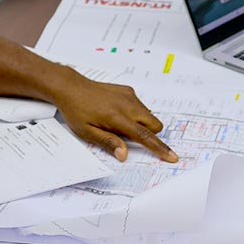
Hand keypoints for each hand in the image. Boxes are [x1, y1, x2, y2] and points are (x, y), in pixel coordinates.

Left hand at [55, 78, 177, 162]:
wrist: (71, 88)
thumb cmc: (77, 111)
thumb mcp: (87, 132)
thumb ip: (108, 143)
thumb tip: (124, 155)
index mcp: (117, 118)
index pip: (145, 136)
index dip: (160, 148)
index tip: (172, 156)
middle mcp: (127, 105)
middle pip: (154, 125)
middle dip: (149, 134)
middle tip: (127, 136)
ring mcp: (129, 96)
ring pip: (148, 115)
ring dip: (140, 124)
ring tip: (117, 124)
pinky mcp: (128, 91)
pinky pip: (140, 106)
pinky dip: (135, 113)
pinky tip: (116, 112)